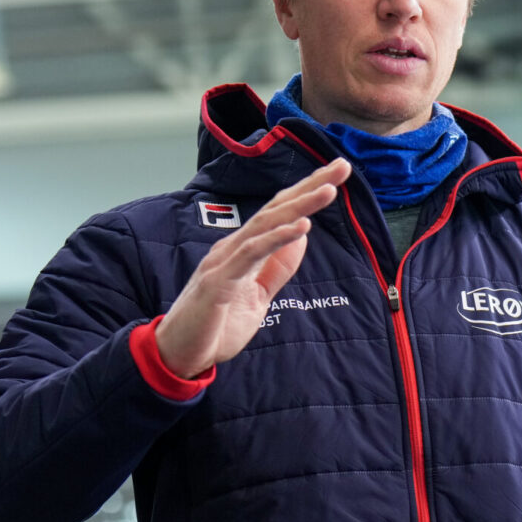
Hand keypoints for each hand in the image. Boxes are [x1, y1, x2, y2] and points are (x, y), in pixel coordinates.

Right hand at [155, 159, 350, 377]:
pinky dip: (277, 238)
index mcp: (244, 249)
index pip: (280, 213)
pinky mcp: (219, 281)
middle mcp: (234, 247)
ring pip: (266, 224)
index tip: (337, 174)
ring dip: (299, 206)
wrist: (179, 355)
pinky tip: (301, 226)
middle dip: (311, 186)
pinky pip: (251, 254)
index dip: (308, 192)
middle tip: (343, 166)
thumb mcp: (258, 295)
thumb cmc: (216, 325)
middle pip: (277, 208)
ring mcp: (225, 261)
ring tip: (329, 190)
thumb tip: (302, 236)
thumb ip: (277, 267)